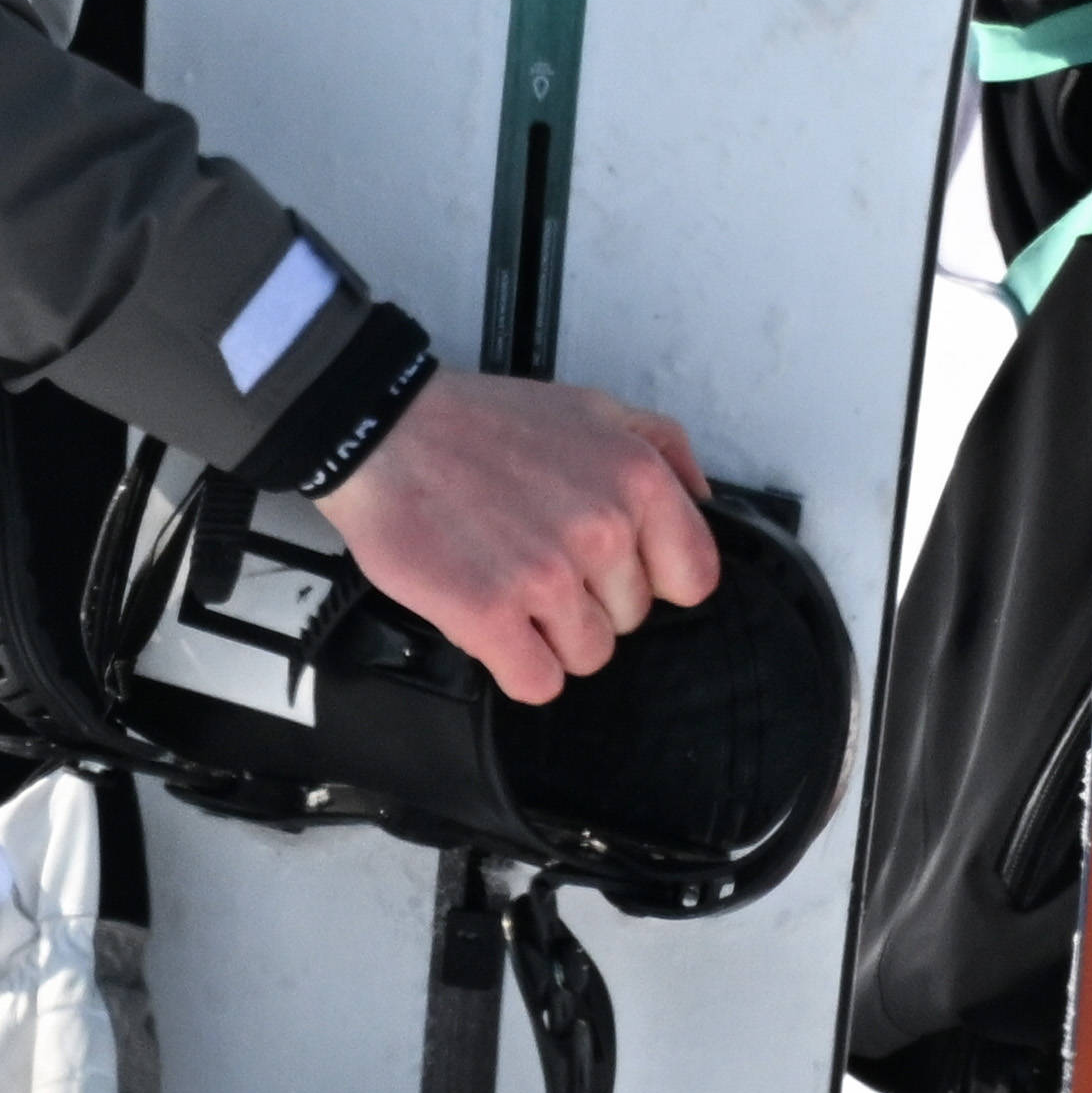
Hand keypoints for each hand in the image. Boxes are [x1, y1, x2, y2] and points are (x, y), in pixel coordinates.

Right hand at [315, 371, 720, 705]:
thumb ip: (664, 450)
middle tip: (539, 556)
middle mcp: (604, 530)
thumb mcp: (597, 409)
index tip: (618, 569)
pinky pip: (538, 683)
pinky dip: (518, 666)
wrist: (389, 431)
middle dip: (590, 599)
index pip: (693, 578)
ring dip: (550, 634)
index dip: (654, 580)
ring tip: (511, 583)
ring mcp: (547, 576)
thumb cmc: (487, 424)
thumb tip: (702, 503)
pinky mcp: (488, 615)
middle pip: (631, 619)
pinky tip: (496, 626)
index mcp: (639, 480)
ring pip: (587, 656)